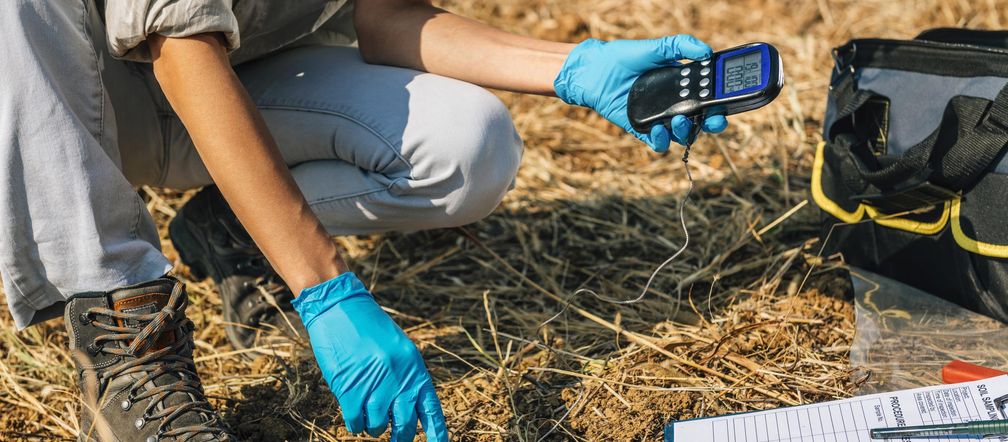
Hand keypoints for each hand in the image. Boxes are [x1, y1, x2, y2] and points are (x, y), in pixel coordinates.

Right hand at [292, 273, 447, 441]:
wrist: (340, 308)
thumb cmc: (369, 328)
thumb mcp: (398, 349)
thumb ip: (407, 377)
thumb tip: (408, 411)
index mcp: (415, 368)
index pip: (431, 409)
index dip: (437, 432)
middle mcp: (398, 379)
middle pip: (405, 425)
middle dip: (400, 436)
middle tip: (395, 438)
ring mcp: (374, 385)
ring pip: (378, 426)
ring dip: (373, 426)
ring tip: (368, 415)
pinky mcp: (350, 390)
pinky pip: (356, 422)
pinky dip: (355, 424)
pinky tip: (354, 416)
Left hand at [554, 35, 728, 151]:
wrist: (595, 70)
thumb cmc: (625, 57)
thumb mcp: (655, 48)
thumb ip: (680, 46)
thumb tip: (705, 51)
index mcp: (683, 86)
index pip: (709, 98)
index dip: (721, 103)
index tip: (728, 102)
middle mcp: (674, 104)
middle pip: (701, 120)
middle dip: (712, 123)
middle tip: (714, 119)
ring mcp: (659, 118)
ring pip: (681, 134)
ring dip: (686, 132)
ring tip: (680, 120)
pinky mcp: (641, 128)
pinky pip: (656, 142)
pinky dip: (661, 141)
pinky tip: (659, 131)